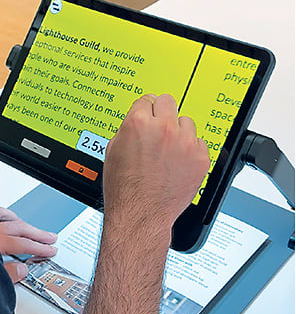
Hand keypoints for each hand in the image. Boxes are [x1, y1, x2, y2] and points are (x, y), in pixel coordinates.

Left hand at [0, 205, 57, 282]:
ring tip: (28, 226)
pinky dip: (1, 215)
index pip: (23, 244)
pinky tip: (4, 219)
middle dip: (36, 233)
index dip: (39, 248)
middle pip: (19, 228)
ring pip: (5, 217)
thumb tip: (22, 270)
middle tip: (49, 237)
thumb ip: (7, 274)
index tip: (50, 250)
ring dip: (20, 222)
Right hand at [104, 93, 209, 231]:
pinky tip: (178, 162)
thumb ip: (128, 128)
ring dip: (178, 131)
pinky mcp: (200, 158)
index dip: (145, 109)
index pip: (146, 99)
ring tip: (168, 150)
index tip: (147, 115)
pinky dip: (190, 150)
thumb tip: (138, 120)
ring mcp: (184, 143)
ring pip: (186, 121)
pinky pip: (199, 142)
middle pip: (168, 101)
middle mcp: (163, 129)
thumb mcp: (113, 150)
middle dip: (161, 113)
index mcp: (138, 123)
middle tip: (158, 128)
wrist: (140, 214)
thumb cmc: (124, 188)